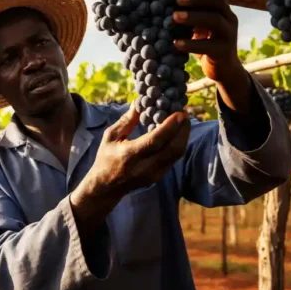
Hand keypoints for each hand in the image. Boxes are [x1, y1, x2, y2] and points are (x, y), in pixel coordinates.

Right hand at [70, 103, 190, 234]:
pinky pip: (173, 158)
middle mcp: (144, 167)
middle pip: (173, 149)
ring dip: (183, 136)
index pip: (155, 141)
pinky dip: (178, 143)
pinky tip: (177, 132)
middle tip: (184, 113)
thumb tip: (139, 102)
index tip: (179, 112)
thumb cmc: (106, 158)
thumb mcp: (110, 137)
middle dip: (183, 129)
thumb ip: (126, 121)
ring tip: (183, 121)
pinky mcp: (159, 177)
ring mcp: (154, 174)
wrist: (106, 188)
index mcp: (129, 155)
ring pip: (177, 154)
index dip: (170, 126)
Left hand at [171, 0, 242, 83]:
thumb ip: (192, 14)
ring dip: (193, 17)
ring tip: (174, 17)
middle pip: (217, 1)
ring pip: (215, 20)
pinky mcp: (224, 52)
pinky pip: (208, 46)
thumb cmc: (207, 44)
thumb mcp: (200, 27)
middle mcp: (230, 20)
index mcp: (224, 11)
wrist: (224, 70)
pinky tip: (176, 43)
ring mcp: (229, 35)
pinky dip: (191, 44)